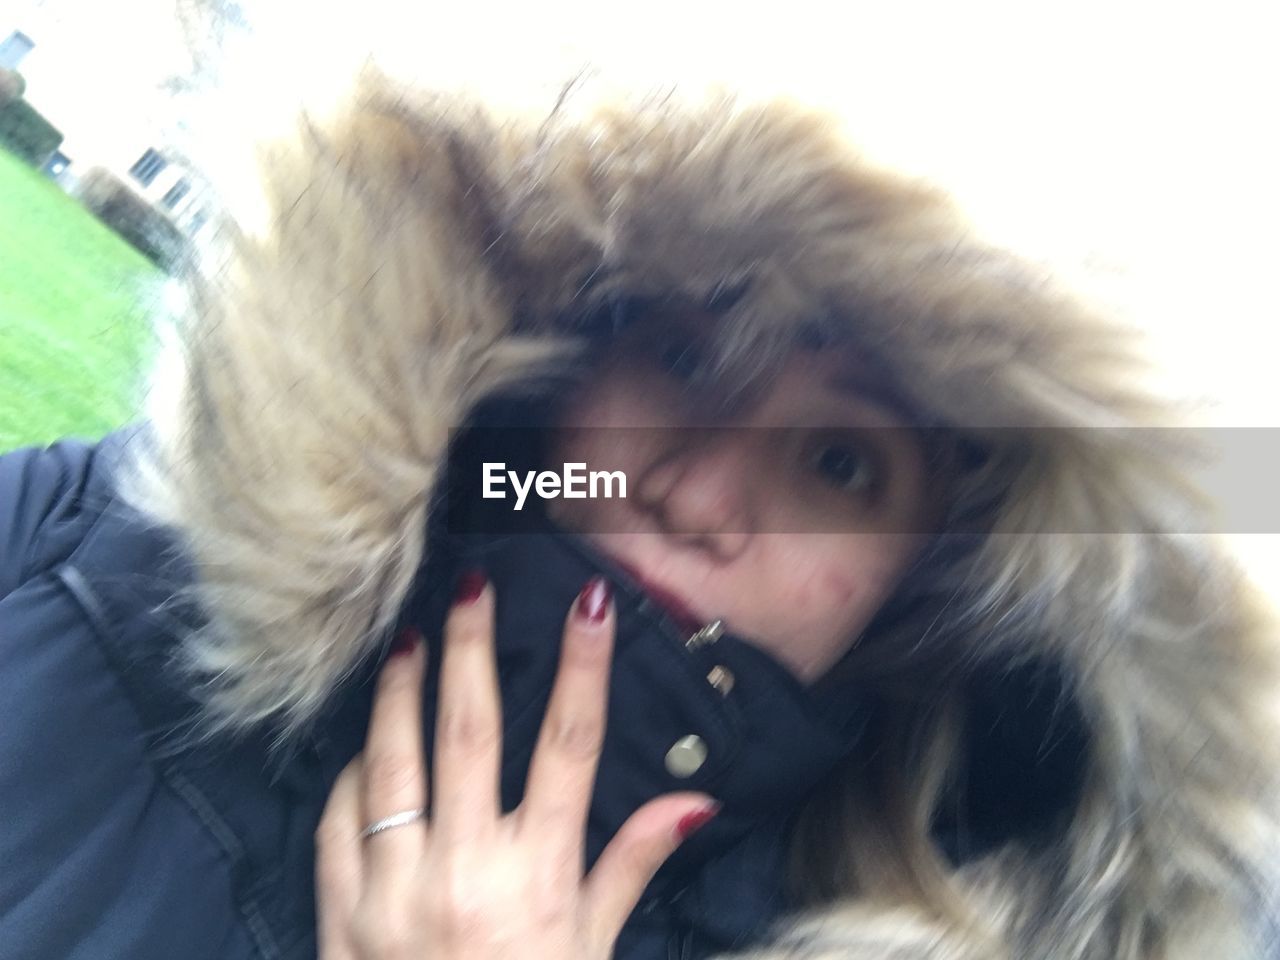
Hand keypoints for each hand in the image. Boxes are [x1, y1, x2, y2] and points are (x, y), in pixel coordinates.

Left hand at [315, 573, 719, 958]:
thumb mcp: (593, 948)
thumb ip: (632, 867)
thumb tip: (692, 804)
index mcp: (540, 876)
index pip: (570, 747)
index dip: (584, 668)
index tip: (588, 605)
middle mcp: (467, 869)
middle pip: (471, 730)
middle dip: (472, 647)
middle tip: (471, 587)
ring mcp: (396, 890)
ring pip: (393, 762)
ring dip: (400, 692)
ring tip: (406, 639)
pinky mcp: (342, 914)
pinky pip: (337, 823)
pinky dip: (349, 777)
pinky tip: (362, 745)